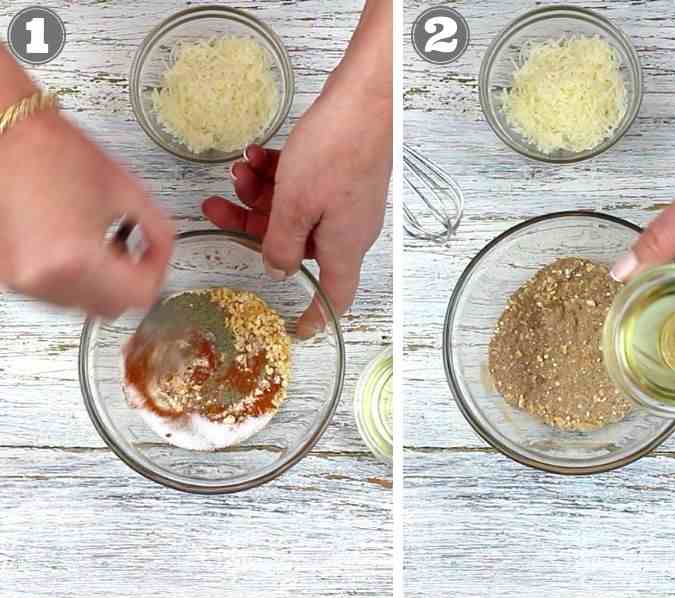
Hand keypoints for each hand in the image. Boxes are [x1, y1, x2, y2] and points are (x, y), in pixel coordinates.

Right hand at [0, 111, 173, 316]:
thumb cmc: (58, 153)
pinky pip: (53, 292)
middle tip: (135, 249)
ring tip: (99, 242)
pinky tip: (74, 244)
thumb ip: (160, 232)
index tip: (157, 254)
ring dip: (100, 282)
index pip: (139, 296)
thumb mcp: (129, 192)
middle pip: (110, 307)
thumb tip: (165, 254)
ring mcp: (19, 280)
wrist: (6, 136)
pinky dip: (72, 276)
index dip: (156, 273)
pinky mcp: (6, 274)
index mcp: (76, 259)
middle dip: (129, 280)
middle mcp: (43, 278)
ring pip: (82, 304)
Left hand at [202, 84, 390, 336]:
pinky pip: (304, 188)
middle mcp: (347, 229)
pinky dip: (279, 176)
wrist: (366, 101)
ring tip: (238, 171)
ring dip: (261, 194)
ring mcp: (345, 201)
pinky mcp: (341, 176)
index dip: (316, 316)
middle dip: (254, 227)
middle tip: (219, 208)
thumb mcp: (296, 203)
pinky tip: (258, 157)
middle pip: (297, 245)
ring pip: (295, 211)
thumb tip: (278, 269)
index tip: (298, 329)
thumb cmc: (338, 150)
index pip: (333, 297)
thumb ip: (281, 243)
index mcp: (343, 246)